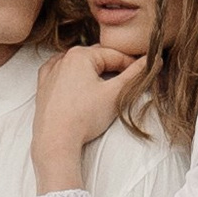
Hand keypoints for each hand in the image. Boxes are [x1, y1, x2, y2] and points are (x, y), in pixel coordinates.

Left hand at [32, 44, 149, 192]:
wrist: (55, 141)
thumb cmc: (84, 117)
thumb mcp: (115, 94)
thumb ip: (135, 74)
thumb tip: (154, 60)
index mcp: (80, 55)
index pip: (114, 55)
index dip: (132, 64)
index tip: (144, 74)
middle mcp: (62, 58)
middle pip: (97, 58)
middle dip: (113, 68)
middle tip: (128, 81)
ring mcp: (50, 71)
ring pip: (79, 66)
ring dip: (94, 72)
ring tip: (107, 87)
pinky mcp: (43, 86)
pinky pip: (62, 74)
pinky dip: (74, 77)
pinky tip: (81, 85)